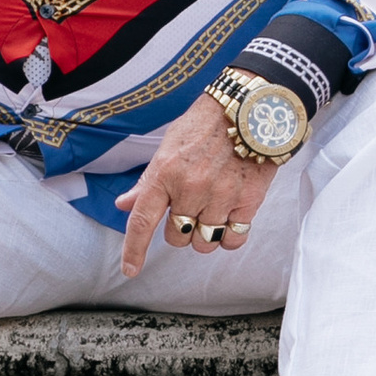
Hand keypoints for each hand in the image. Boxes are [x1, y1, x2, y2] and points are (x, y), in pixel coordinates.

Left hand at [114, 90, 286, 278]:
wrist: (251, 106)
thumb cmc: (208, 122)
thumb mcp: (170, 145)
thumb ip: (149, 181)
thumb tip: (125, 205)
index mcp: (165, 172)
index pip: (143, 220)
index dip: (134, 250)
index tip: (131, 269)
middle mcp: (190, 188)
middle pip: (177, 237)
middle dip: (181, 229)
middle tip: (192, 207)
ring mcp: (220, 196)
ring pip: (204, 242)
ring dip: (205, 234)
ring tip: (213, 210)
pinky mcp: (248, 200)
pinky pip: (233, 239)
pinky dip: (229, 237)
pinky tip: (230, 219)